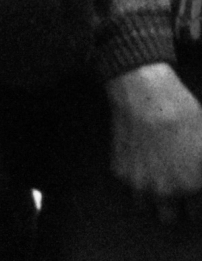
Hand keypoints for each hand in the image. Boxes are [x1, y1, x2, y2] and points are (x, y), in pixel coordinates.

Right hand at [106, 63, 201, 223]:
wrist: (145, 95)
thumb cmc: (184, 115)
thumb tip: (199, 174)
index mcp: (191, 186)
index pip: (196, 213)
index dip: (197, 201)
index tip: (194, 190)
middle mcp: (164, 192)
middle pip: (168, 218)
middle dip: (175, 206)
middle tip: (177, 188)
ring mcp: (138, 182)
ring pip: (145, 206)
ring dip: (151, 197)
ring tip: (156, 178)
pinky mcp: (119, 170)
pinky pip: (128, 186)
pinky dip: (134, 178)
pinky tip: (141, 161)